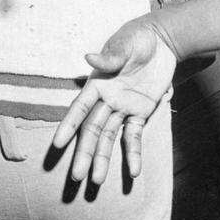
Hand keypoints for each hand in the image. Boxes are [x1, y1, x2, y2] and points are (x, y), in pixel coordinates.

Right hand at [52, 17, 176, 184]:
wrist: (162, 41)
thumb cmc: (137, 37)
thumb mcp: (125, 44)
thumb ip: (110, 56)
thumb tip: (88, 58)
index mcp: (98, 82)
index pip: (80, 108)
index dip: (69, 126)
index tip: (57, 144)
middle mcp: (107, 98)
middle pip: (92, 129)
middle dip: (84, 152)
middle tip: (76, 176)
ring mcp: (124, 107)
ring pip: (109, 137)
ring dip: (102, 158)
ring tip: (96, 181)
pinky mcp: (142, 111)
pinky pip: (135, 135)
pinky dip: (133, 152)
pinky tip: (133, 171)